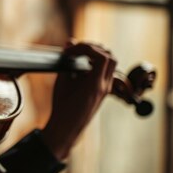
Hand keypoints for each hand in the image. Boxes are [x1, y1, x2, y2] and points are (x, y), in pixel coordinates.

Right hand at [41, 40, 116, 159]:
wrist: (67, 127)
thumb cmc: (62, 107)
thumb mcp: (61, 82)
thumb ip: (67, 62)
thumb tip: (69, 45)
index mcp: (95, 85)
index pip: (101, 56)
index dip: (86, 47)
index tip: (71, 49)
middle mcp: (104, 86)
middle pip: (110, 57)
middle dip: (94, 48)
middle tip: (77, 49)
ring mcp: (105, 89)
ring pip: (110, 64)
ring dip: (97, 55)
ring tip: (80, 55)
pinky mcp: (103, 91)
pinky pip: (105, 72)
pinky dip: (96, 64)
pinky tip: (82, 66)